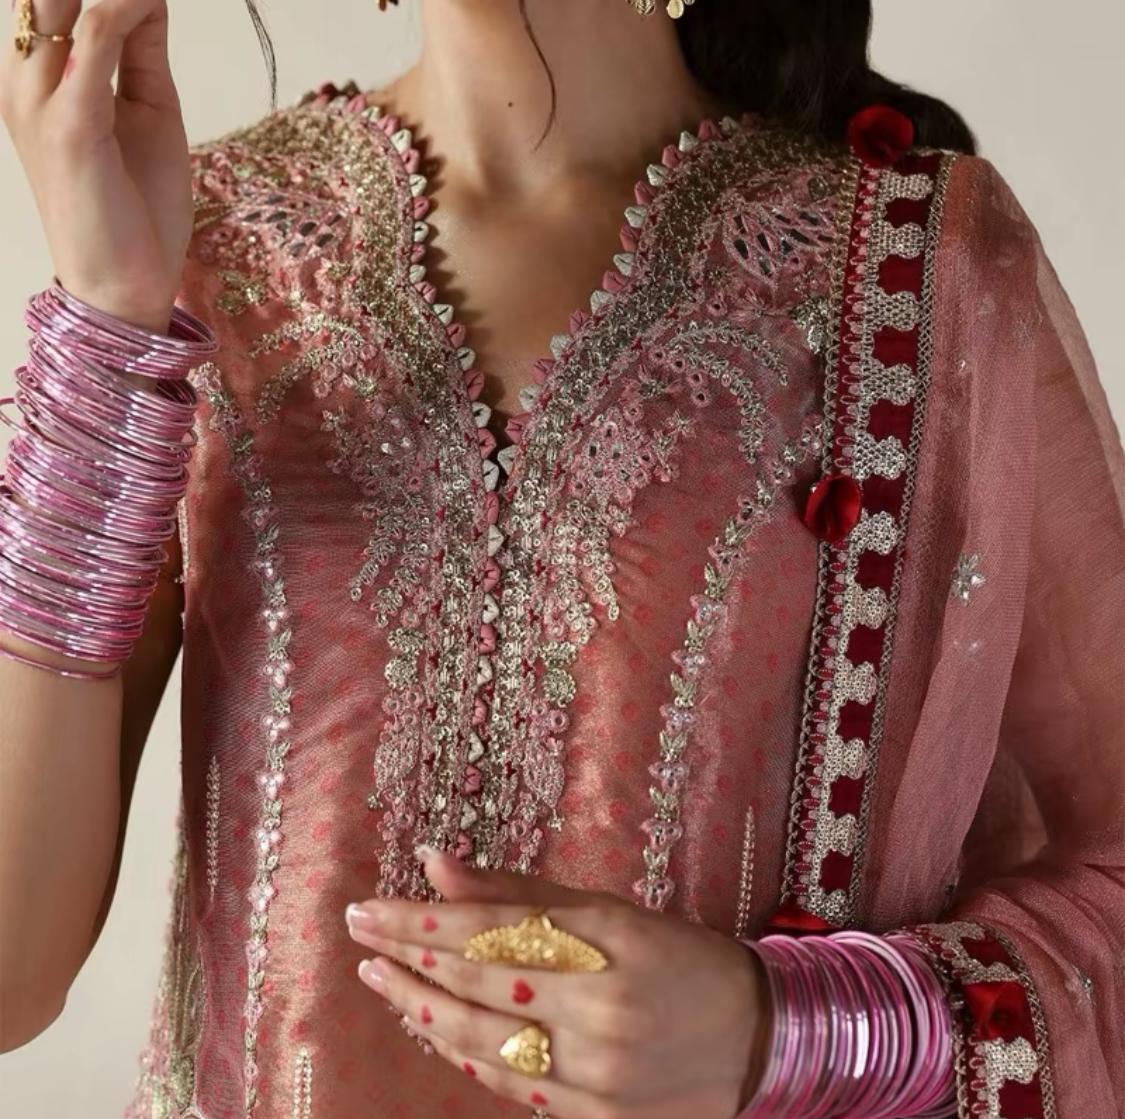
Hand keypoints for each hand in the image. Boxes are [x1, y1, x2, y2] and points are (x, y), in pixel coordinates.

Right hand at [1, 0, 193, 331]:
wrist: (125, 286)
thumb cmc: (135, 209)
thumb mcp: (145, 111)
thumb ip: (139, 50)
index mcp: (33, 78)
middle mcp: (23, 82)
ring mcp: (38, 101)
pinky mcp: (70, 124)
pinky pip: (93, 38)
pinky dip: (124, 10)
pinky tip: (148, 4)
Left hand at [346, 849, 770, 1118]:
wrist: (757, 1038)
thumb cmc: (679, 957)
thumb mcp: (609, 910)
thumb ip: (517, 893)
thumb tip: (436, 863)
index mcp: (607, 943)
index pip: (488, 930)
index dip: (419, 921)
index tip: (368, 908)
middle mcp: (598, 1010)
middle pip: (476, 983)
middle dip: (406, 957)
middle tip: (360, 934)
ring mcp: (597, 1075)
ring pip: (481, 1042)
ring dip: (421, 1009)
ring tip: (381, 978)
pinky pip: (511, 1084)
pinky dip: (464, 1054)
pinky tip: (431, 1026)